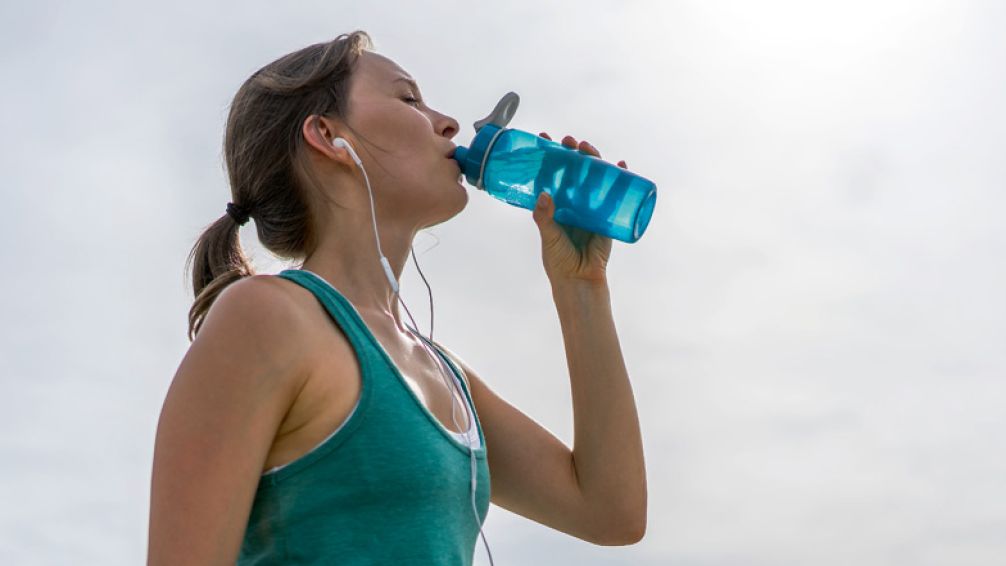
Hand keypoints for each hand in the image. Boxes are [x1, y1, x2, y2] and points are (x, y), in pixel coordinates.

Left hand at [532, 132, 628, 285]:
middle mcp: (573, 204)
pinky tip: (621, 165)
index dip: (549, 157)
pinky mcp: (608, 216)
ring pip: (594, 179)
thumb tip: (544, 193)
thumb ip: (544, 217)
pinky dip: (620, 179)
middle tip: (568, 141)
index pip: (552, 175)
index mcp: (556, 206)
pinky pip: (615, 195)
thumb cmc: (559, 261)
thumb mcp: (548, 236)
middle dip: (572, 154)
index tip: (544, 139)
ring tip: (588, 147)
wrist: (580, 280)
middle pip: (575, 172)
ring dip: (594, 160)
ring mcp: (591, 208)